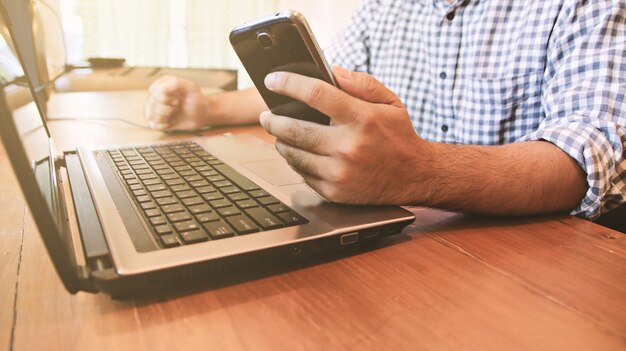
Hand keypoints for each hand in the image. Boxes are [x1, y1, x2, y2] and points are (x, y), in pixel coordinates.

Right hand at [145, 75, 210, 130]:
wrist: (202, 114)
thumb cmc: (197, 100)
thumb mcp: (190, 88)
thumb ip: (176, 84)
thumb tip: (161, 89)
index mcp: (163, 84)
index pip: (153, 91)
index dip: (164, 99)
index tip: (176, 101)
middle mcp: (157, 95)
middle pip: (151, 104)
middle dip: (166, 109)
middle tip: (177, 107)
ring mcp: (156, 107)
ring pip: (149, 114)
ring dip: (163, 117)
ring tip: (173, 114)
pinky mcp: (158, 119)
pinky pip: (152, 124)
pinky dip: (161, 125)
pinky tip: (171, 122)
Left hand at [260, 66, 432, 204]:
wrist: (415, 176)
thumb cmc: (398, 135)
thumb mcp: (389, 101)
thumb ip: (361, 83)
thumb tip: (330, 72)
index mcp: (362, 118)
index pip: (316, 94)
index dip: (289, 84)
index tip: (273, 81)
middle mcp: (349, 146)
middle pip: (294, 129)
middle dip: (273, 120)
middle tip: (267, 115)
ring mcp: (340, 173)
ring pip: (293, 154)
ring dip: (281, 142)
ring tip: (280, 134)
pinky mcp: (335, 192)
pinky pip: (303, 174)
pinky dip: (297, 162)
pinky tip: (299, 154)